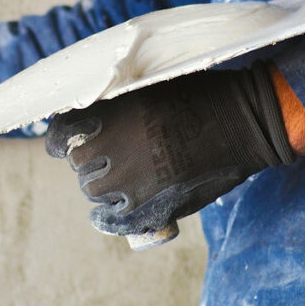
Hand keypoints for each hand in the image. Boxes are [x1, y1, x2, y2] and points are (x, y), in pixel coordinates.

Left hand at [45, 62, 296, 235]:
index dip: (60, 140)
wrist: (244, 123)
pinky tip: (105, 215)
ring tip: (121, 178)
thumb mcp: (151, 85)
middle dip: (89, 161)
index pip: (63, 132)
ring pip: (94, 191)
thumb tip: (89, 117)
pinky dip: (106, 218)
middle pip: (79, 164)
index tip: (62, 145)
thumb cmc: (201, 96)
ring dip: (101, 186)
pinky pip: (114, 220)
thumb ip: (117, 102)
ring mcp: (131, 179)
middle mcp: (113, 146)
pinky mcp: (152, 205)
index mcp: (110, 113)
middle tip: (110, 157)